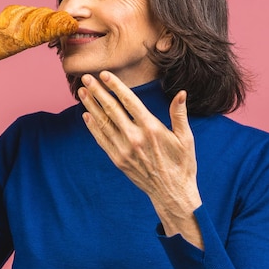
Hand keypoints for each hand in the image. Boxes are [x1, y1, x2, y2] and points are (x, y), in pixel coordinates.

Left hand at [78, 71, 203, 248]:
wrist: (172, 193)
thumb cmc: (182, 164)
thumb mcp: (186, 139)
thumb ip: (180, 114)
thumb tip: (181, 93)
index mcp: (151, 129)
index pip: (129, 101)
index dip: (116, 86)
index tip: (104, 74)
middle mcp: (135, 138)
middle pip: (112, 109)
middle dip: (97, 92)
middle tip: (86, 78)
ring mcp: (124, 150)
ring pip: (103, 123)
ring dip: (91, 106)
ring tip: (81, 91)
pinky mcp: (118, 160)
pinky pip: (101, 140)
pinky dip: (92, 126)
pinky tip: (85, 114)